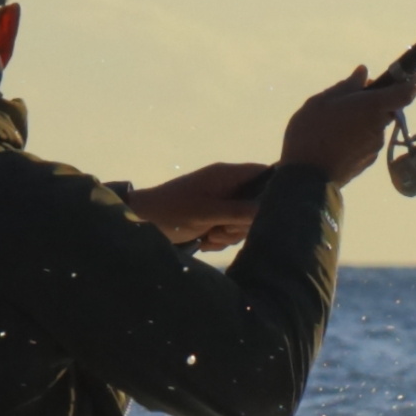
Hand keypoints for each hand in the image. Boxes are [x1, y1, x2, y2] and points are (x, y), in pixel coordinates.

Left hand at [125, 163, 274, 248]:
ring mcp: (220, 203)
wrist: (140, 223)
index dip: (274, 191)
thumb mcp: (208, 213)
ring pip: (243, 222)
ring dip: (228, 235)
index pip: (265, 174)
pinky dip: (219, 240)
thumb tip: (270, 211)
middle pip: (257, 205)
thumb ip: (240, 211)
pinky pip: (229, 231)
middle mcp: (227, 186)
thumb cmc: (172, 212)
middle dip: (242, 223)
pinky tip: (203, 241)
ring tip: (208, 235)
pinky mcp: (213, 218)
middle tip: (222, 228)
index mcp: (227, 175)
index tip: (269, 213)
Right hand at [279, 67, 415, 187]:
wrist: (306, 177)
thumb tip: (363, 73)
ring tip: (336, 123)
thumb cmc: (311, 133)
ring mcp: (375, 147)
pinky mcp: (368, 161)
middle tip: (353, 98)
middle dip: (376, 101)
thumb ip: (346, 86)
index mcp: (371, 107)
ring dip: (364, 120)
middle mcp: (379, 127)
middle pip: (388, 108)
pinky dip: (358, 136)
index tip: (413, 75)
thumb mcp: (322, 101)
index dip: (413, 82)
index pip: (407, 92)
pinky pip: (368, 142)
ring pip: (375, 126)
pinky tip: (337, 140)